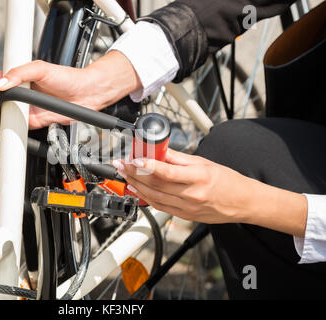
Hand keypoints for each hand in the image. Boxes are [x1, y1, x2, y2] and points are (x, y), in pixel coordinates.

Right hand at [0, 51, 140, 140]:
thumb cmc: (66, 77)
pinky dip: (1, 133)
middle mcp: (16, 93)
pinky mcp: (30, 122)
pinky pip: (12, 128)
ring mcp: (22, 108)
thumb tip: (0, 84)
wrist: (85, 94)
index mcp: (16, 77)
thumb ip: (19, 73)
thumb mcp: (41, 69)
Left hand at [113, 149, 306, 236]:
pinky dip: (146, 198)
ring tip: (125, 176)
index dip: (147, 166)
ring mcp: (187, 208)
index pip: (167, 173)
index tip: (133, 160)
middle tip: (121, 165)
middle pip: (156, 185)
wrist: (244, 203)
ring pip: (154, 197)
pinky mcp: (185, 216)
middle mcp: (191, 195)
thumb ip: (179, 158)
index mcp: (198, 177)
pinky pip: (160, 207)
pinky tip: (137, 189)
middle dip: (134, 174)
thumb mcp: (205, 163)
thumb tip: (160, 150)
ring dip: (136, 186)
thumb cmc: (228, 181)